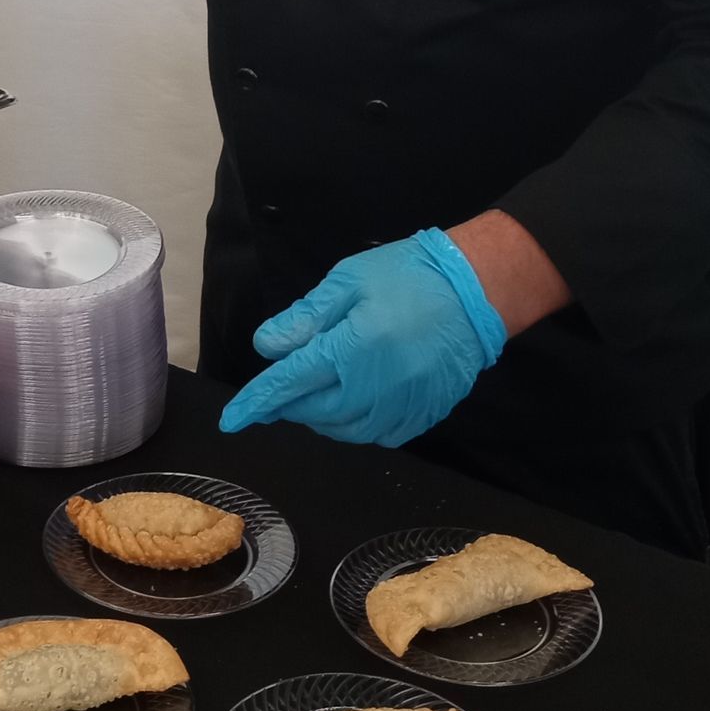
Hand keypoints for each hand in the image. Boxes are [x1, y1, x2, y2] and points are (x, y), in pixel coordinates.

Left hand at [217, 227, 507, 449]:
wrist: (478, 291)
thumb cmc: (409, 275)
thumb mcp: (349, 280)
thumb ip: (307, 317)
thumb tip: (268, 347)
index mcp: (352, 350)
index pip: (290, 384)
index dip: (256, 403)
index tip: (231, 420)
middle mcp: (376, 388)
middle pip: (314, 412)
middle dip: (289, 405)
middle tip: (280, 388)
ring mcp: (403, 407)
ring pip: (345, 430)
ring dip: (320, 417)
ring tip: (314, 392)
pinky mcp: (424, 415)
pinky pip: (378, 435)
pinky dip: (354, 425)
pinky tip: (352, 404)